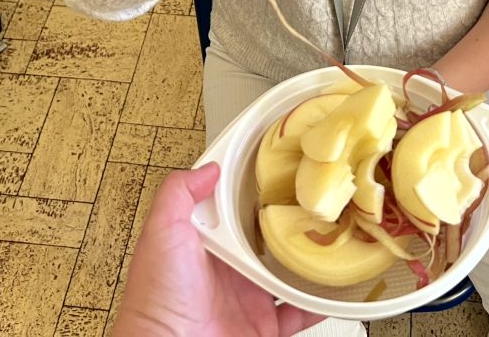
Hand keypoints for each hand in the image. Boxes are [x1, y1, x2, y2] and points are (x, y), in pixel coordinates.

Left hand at [114, 163, 324, 336]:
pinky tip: (332, 291)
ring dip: (308, 262)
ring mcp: (246, 300)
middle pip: (266, 241)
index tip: (280, 173)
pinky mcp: (262, 327)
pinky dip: (316, 305)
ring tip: (331, 241)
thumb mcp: (160, 234)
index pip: (234, 211)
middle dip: (289, 225)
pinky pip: (297, 314)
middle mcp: (227, 272)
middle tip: (317, 204)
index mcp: (205, 246)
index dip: (254, 193)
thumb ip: (178, 194)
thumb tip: (207, 168)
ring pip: (287, 274)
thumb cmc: (156, 300)